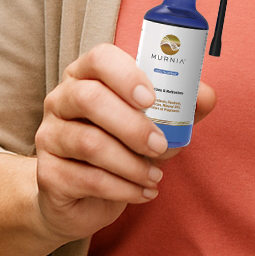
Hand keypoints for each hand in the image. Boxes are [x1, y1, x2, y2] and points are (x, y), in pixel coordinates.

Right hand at [0, 43, 216, 255]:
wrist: (82, 198)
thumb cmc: (122, 148)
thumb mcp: (154, 124)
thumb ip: (180, 108)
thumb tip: (206, 96)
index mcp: (87, 76)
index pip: (99, 58)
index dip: (126, 74)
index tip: (152, 99)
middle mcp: (61, 99)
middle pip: (90, 98)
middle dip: (132, 125)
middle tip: (161, 146)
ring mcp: (50, 135)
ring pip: (89, 143)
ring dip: (131, 163)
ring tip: (155, 177)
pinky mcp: (48, 173)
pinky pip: (87, 179)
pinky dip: (123, 189)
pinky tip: (142, 193)